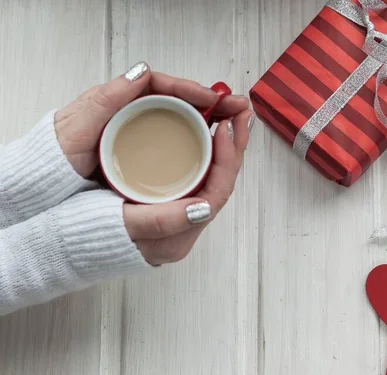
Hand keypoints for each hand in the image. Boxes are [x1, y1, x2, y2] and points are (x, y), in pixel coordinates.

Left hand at [55, 61, 249, 176]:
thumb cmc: (55, 155)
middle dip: (215, 107)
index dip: (195, 92)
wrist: (44, 187)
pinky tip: (215, 151)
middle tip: (238, 109)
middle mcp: (137, 117)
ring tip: (235, 126)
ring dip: (214, 126)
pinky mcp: (148, 160)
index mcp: (123, 102)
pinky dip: (203, 146)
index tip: (215, 98)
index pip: (167, 88)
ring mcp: (144, 139)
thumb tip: (142, 72)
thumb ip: (107, 98)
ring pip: (187, 127)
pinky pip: (181, 148)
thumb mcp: (78, 124)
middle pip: (184, 106)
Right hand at [57, 62, 253, 264]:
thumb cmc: (86, 232)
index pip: (218, 192)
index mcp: (178, 236)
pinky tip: (206, 135)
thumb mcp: (122, 224)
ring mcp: (178, 219)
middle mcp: (183, 229)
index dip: (226, 158)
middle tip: (240, 112)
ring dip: (223, 147)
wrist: (62, 243)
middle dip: (234, 145)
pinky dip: (206, 153)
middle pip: (220, 182)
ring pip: (211, 178)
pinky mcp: (168, 207)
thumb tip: (204, 208)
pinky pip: (197, 177)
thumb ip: (161, 220)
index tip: (224, 126)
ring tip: (230, 117)